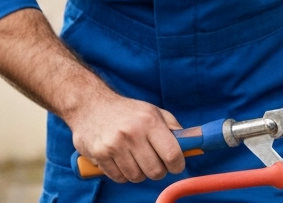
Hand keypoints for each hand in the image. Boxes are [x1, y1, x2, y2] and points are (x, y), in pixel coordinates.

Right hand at [66, 91, 184, 182]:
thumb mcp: (153, 111)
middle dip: (158, 171)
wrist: (89, 105)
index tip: (175, 165)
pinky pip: (119, 178)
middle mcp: (132, 133)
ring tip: (135, 159)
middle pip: (155, 171)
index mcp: (149, 121)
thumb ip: (173, 127)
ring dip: (139, 173)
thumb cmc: (126, 111)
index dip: (177, 165)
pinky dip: (123, 174)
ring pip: (137, 177)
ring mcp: (114, 145)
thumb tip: (193, 142)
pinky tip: (121, 161)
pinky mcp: (100, 155)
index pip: (172, 154)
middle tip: (154, 163)